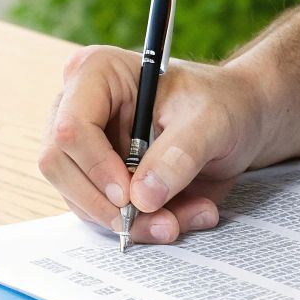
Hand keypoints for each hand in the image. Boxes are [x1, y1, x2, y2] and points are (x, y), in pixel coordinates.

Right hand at [39, 45, 266, 244]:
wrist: (239, 119)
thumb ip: (178, 155)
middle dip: (110, 206)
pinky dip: (141, 226)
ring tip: (184, 217)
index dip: (96, 167)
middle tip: (162, 222)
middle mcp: (78, 107)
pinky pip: (102, 214)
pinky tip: (180, 215)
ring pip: (80, 199)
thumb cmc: (223, 104)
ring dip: (134, 222)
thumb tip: (143, 198)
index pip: (70, 128)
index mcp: (97, 73)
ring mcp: (83, 145)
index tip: (132, 197)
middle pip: (61, 168)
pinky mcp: (96, 176)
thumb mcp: (212, 122)